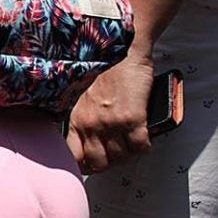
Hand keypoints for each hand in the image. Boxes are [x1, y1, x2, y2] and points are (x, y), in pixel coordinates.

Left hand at [68, 53, 154, 174]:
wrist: (123, 51)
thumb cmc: (105, 70)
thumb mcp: (81, 97)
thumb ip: (82, 118)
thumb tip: (85, 138)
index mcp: (76, 119)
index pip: (73, 157)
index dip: (84, 166)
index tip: (92, 165)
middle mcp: (92, 124)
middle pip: (98, 163)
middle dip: (108, 164)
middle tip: (116, 157)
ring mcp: (112, 123)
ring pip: (120, 158)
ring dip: (128, 156)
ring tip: (130, 147)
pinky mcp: (134, 118)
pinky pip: (140, 147)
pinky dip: (144, 148)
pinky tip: (144, 141)